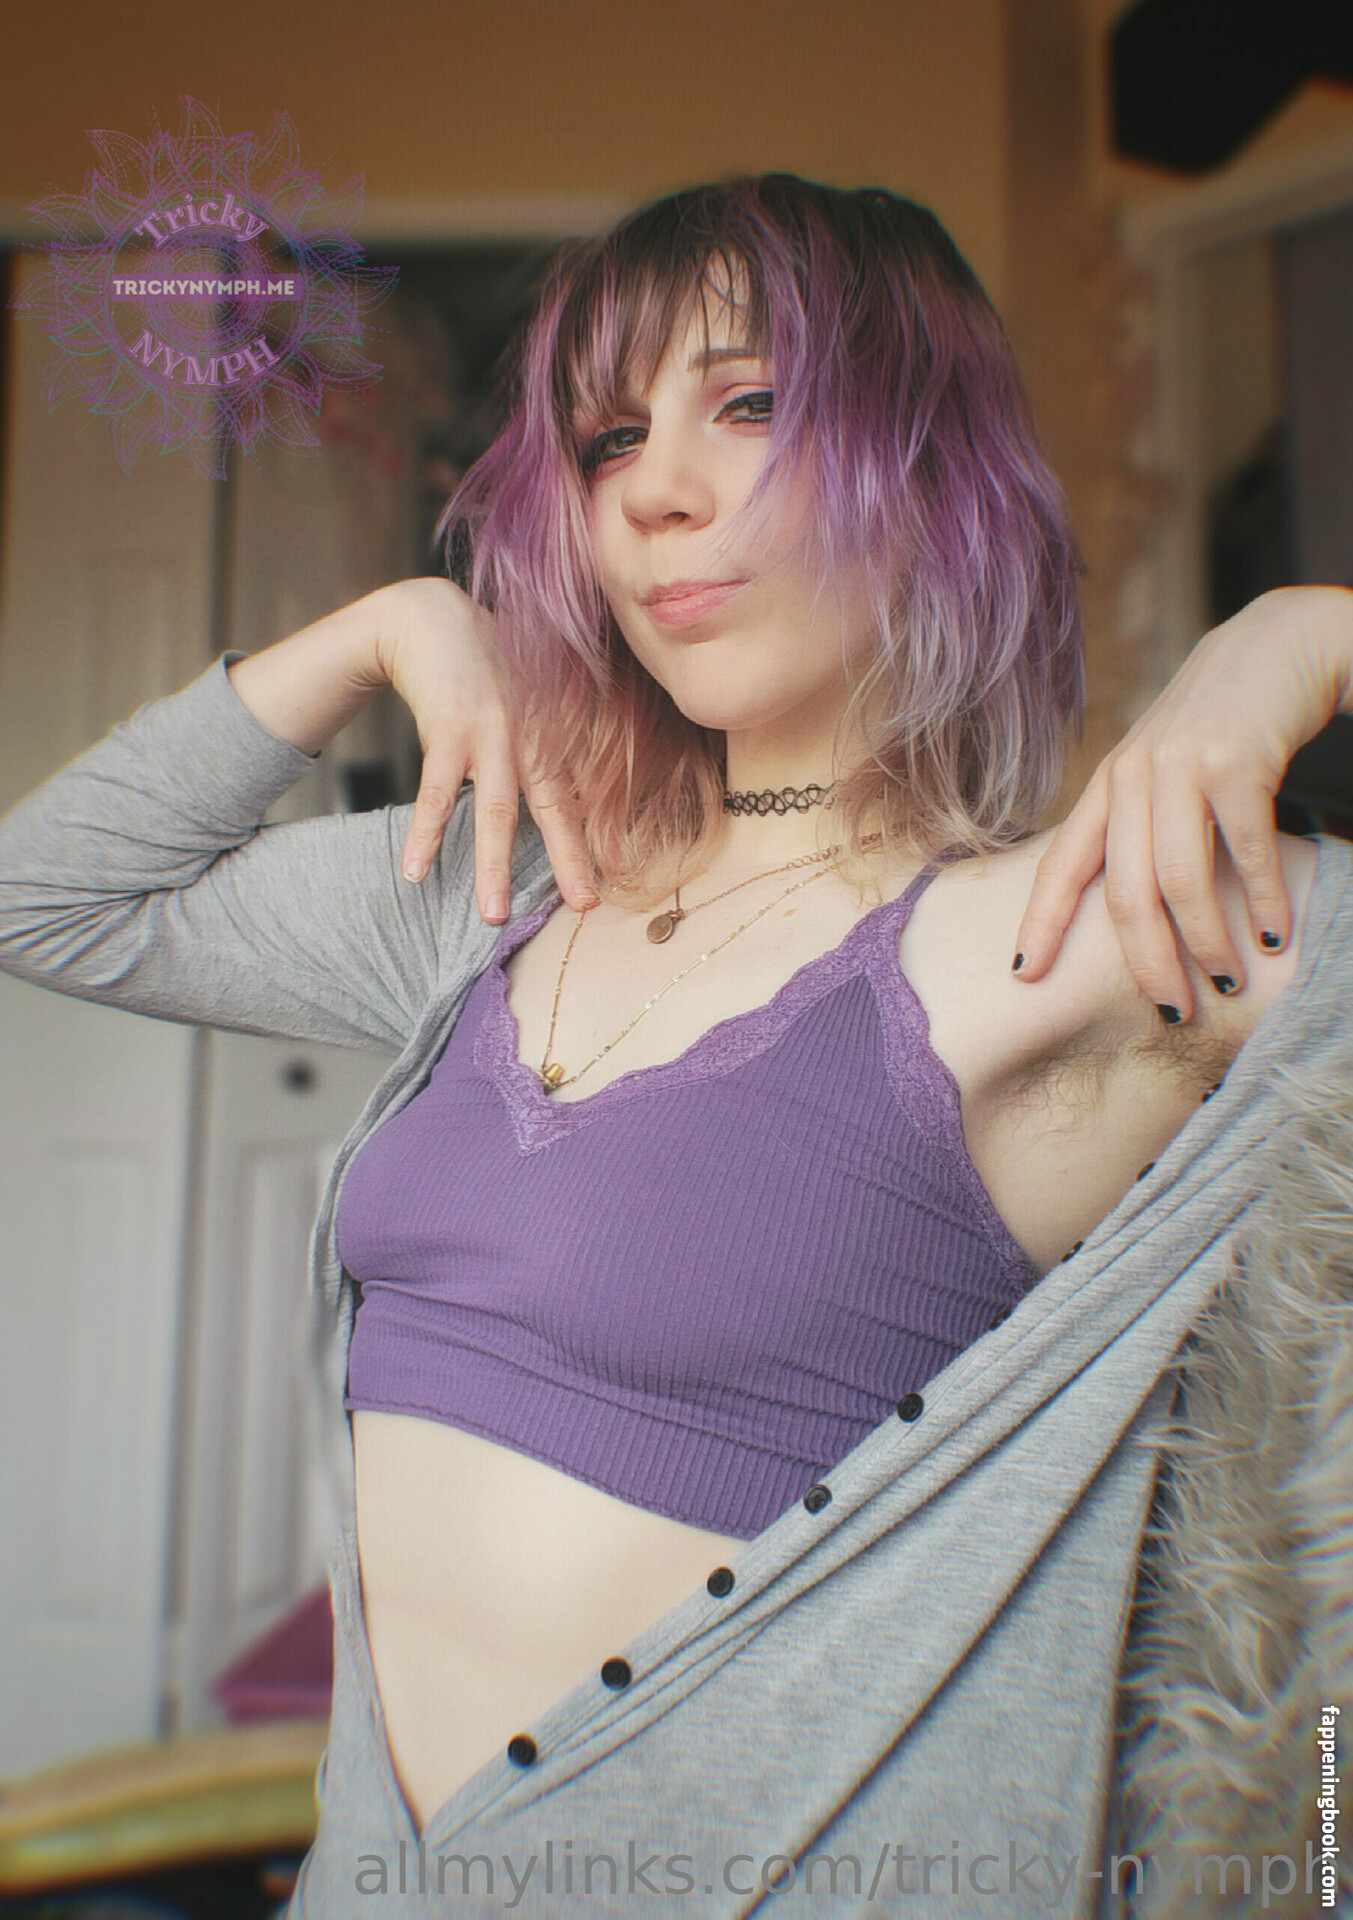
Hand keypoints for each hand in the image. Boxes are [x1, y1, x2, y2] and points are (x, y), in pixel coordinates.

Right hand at [368, 577, 599, 923]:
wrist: (430, 615)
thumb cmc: (483, 662)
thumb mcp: (529, 692)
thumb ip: (551, 731)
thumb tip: (576, 772)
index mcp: (548, 736)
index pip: (578, 797)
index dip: (593, 839)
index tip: (610, 883)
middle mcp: (529, 738)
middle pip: (554, 808)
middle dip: (569, 859)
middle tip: (584, 905)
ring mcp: (490, 733)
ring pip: (496, 811)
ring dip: (494, 865)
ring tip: (492, 915)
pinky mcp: (447, 729)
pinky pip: (435, 792)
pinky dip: (424, 832)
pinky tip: (413, 871)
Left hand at [1011, 586, 1352, 1020]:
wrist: (1281, 644)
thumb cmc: (1221, 721)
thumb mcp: (1163, 767)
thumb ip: (1142, 824)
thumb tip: (1136, 911)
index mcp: (1110, 784)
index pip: (1061, 863)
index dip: (1040, 921)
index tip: (1025, 974)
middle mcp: (1134, 775)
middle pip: (1127, 893)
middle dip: (1149, 961)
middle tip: (1172, 1011)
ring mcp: (1182, 766)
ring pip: (1181, 881)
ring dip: (1206, 941)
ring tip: (1228, 980)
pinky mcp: (1237, 761)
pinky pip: (1245, 851)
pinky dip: (1261, 900)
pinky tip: (1274, 934)